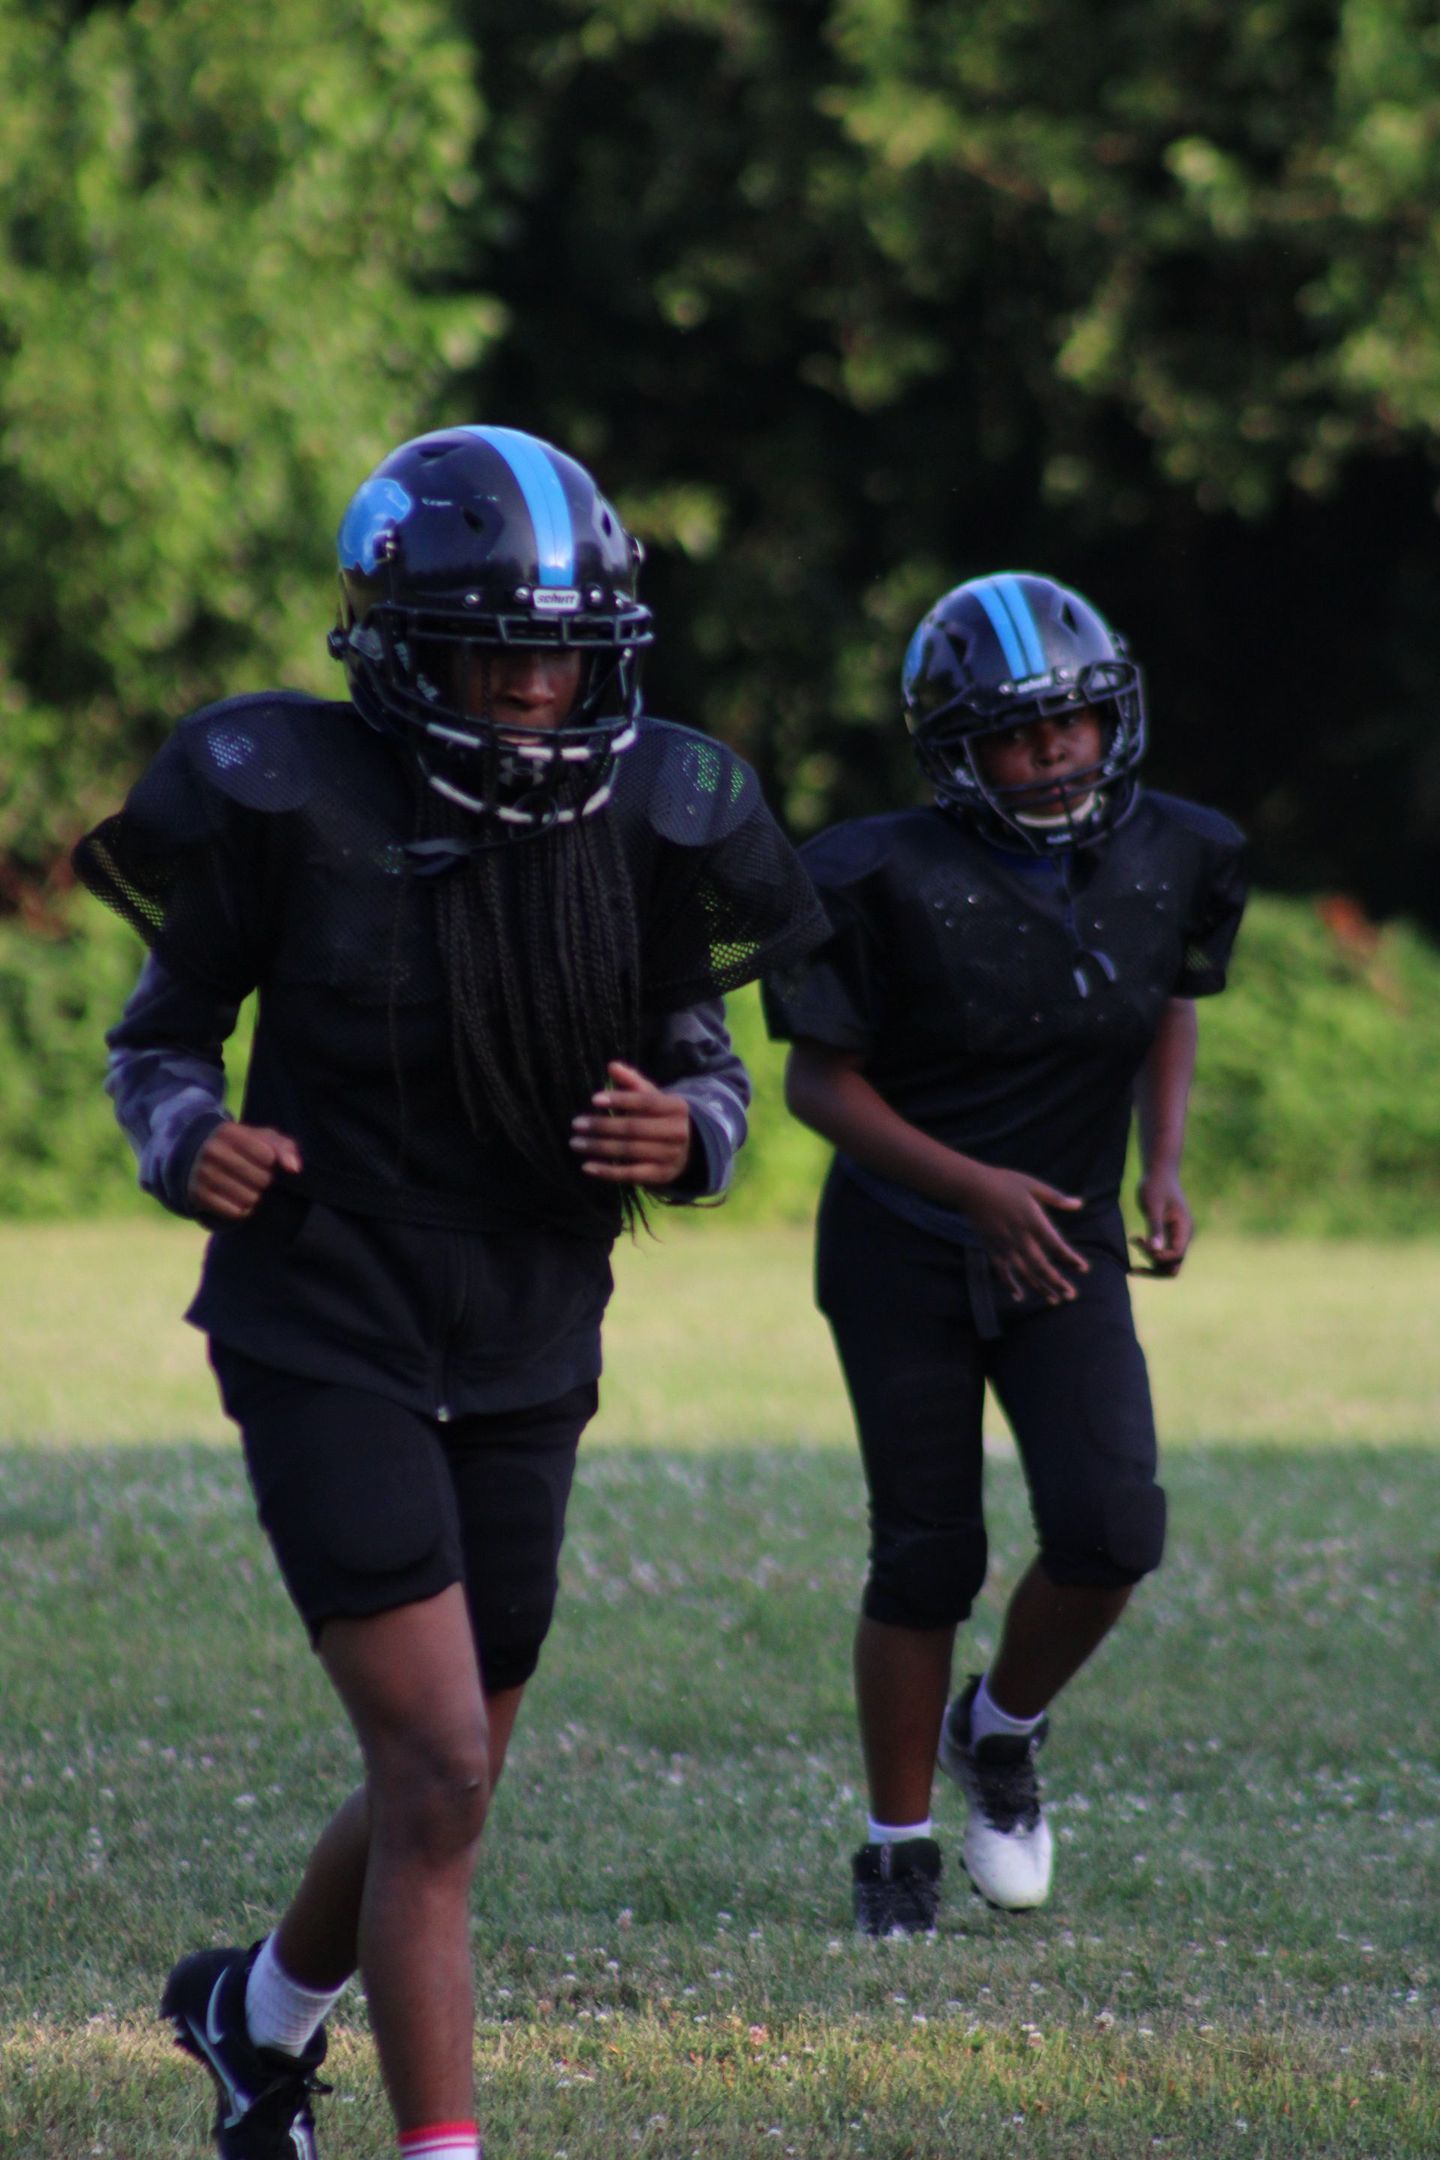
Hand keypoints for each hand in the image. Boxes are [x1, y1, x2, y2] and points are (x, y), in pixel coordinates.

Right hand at [188, 1122, 302, 1219]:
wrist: (198, 1157)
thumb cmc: (243, 1147)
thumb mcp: (263, 1138)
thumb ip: (284, 1147)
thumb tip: (294, 1168)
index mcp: (228, 1132)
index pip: (268, 1156)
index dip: (271, 1162)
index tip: (263, 1159)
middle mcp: (212, 1151)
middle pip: (261, 1180)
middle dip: (265, 1181)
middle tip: (255, 1176)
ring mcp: (202, 1174)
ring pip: (250, 1198)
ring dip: (255, 1196)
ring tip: (247, 1187)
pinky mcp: (199, 1196)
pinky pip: (236, 1212)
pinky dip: (243, 1210)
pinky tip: (237, 1199)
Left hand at [570, 1060, 693, 1187]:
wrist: (688, 1149)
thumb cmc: (660, 1117)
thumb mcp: (652, 1097)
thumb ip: (632, 1081)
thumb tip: (612, 1066)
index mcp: (677, 1107)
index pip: (645, 1102)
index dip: (620, 1100)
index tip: (593, 1099)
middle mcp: (677, 1132)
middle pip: (634, 1128)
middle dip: (602, 1126)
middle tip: (576, 1124)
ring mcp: (671, 1156)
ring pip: (630, 1150)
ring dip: (599, 1147)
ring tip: (576, 1143)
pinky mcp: (662, 1176)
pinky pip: (631, 1174)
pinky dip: (607, 1171)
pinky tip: (587, 1166)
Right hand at [960, 1162, 1089, 1304]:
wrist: (971, 1186)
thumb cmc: (1004, 1182)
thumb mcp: (1033, 1185)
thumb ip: (1056, 1198)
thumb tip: (1079, 1204)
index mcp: (1033, 1221)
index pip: (1057, 1246)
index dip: (1071, 1259)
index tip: (1083, 1268)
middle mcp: (1021, 1237)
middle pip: (1043, 1266)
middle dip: (1058, 1282)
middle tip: (1071, 1295)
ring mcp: (1005, 1245)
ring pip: (1025, 1273)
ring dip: (1040, 1288)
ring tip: (1054, 1300)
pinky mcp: (991, 1248)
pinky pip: (1002, 1272)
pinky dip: (1010, 1285)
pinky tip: (1019, 1296)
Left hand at [1133, 1167, 1192, 1275]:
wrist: (1159, 1172)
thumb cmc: (1155, 1185)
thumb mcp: (1153, 1206)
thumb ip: (1155, 1228)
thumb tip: (1154, 1250)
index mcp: (1184, 1229)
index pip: (1176, 1256)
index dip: (1158, 1257)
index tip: (1142, 1243)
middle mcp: (1184, 1236)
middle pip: (1174, 1267)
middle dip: (1154, 1269)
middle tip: (1134, 1264)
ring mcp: (1177, 1237)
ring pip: (1167, 1263)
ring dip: (1150, 1260)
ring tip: (1134, 1240)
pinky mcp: (1169, 1235)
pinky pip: (1162, 1253)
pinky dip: (1149, 1253)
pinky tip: (1135, 1239)